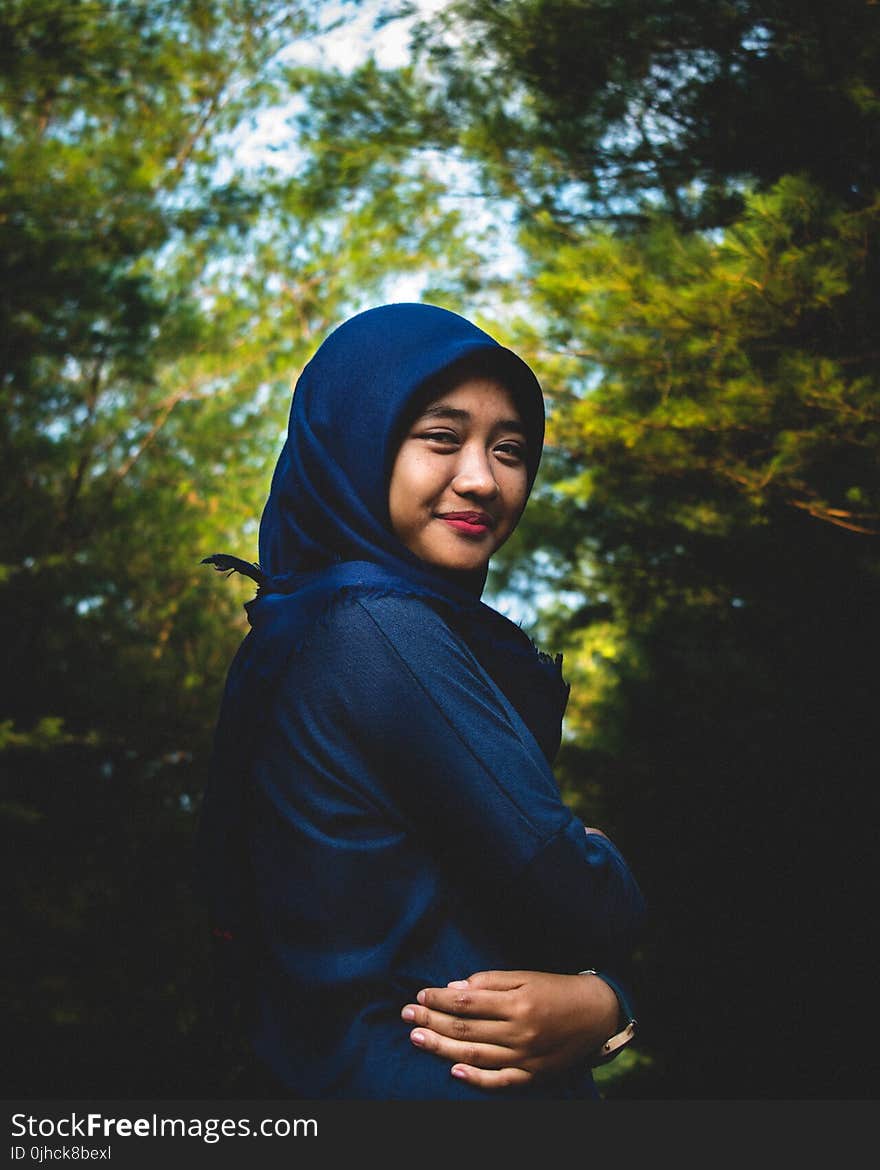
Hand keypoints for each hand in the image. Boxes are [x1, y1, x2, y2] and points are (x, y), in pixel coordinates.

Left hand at [400, 969, 619, 1089]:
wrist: (596, 1014)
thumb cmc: (557, 990)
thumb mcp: (526, 977)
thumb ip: (490, 982)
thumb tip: (455, 988)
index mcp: (517, 1003)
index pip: (468, 1002)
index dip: (440, 998)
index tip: (419, 995)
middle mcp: (519, 1032)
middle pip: (466, 1028)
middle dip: (432, 1020)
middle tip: (406, 1016)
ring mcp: (524, 1057)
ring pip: (475, 1054)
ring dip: (442, 1046)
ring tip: (417, 1038)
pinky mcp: (532, 1075)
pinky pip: (499, 1081)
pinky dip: (476, 1078)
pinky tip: (453, 1070)